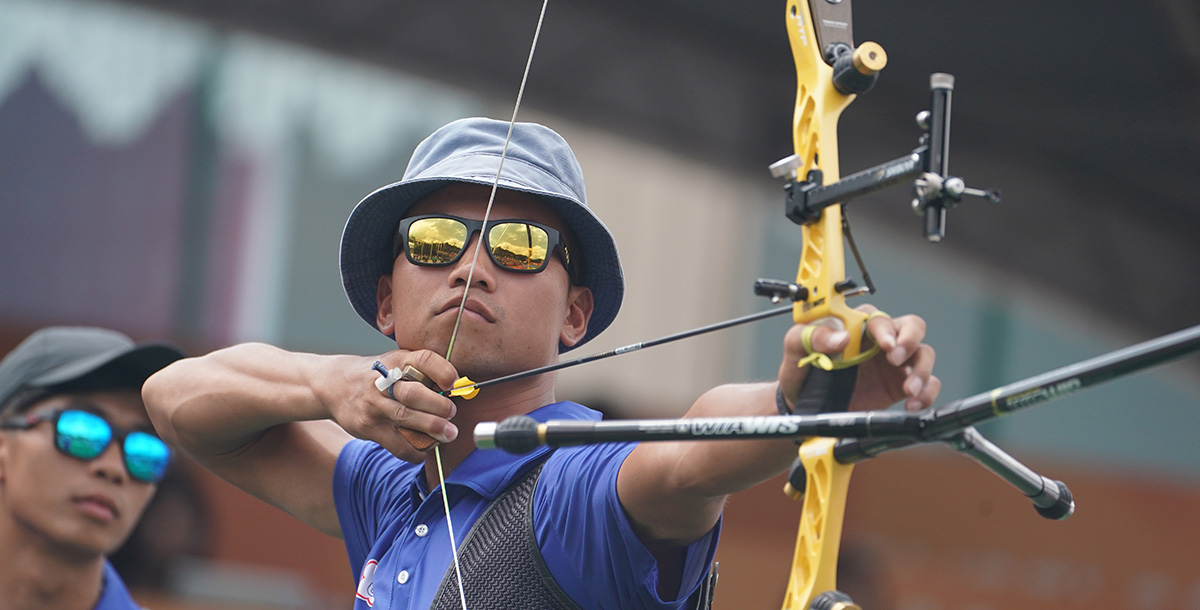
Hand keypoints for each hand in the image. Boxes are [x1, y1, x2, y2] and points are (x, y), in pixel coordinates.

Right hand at [319, 349, 460, 461]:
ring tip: (448, 434)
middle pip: (413, 393)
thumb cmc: (375, 375)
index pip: (422, 360)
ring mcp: (374, 405)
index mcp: (396, 360)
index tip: (455, 382)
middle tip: (452, 413)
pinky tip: (425, 449)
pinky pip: (395, 444)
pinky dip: (414, 450)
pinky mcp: (368, 427)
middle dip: (437, 406)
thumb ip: (421, 373)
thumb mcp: (395, 362)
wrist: (332, 385)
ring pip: (405, 418)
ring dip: (431, 428)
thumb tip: (459, 389)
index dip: (441, 370)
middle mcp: (383, 381)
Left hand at [778, 305, 939, 411]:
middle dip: (911, 341)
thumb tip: (841, 337)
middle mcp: (879, 342)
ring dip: (922, 371)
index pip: (880, 319)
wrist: (802, 404)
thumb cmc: (801, 370)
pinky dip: (927, 393)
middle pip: (913, 327)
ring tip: (908, 390)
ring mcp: (893, 364)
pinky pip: (928, 384)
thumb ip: (812, 336)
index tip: (885, 346)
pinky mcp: (899, 387)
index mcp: (857, 326)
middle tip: (896, 360)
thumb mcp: (796, 347)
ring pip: (924, 355)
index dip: (886, 329)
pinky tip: (912, 405)